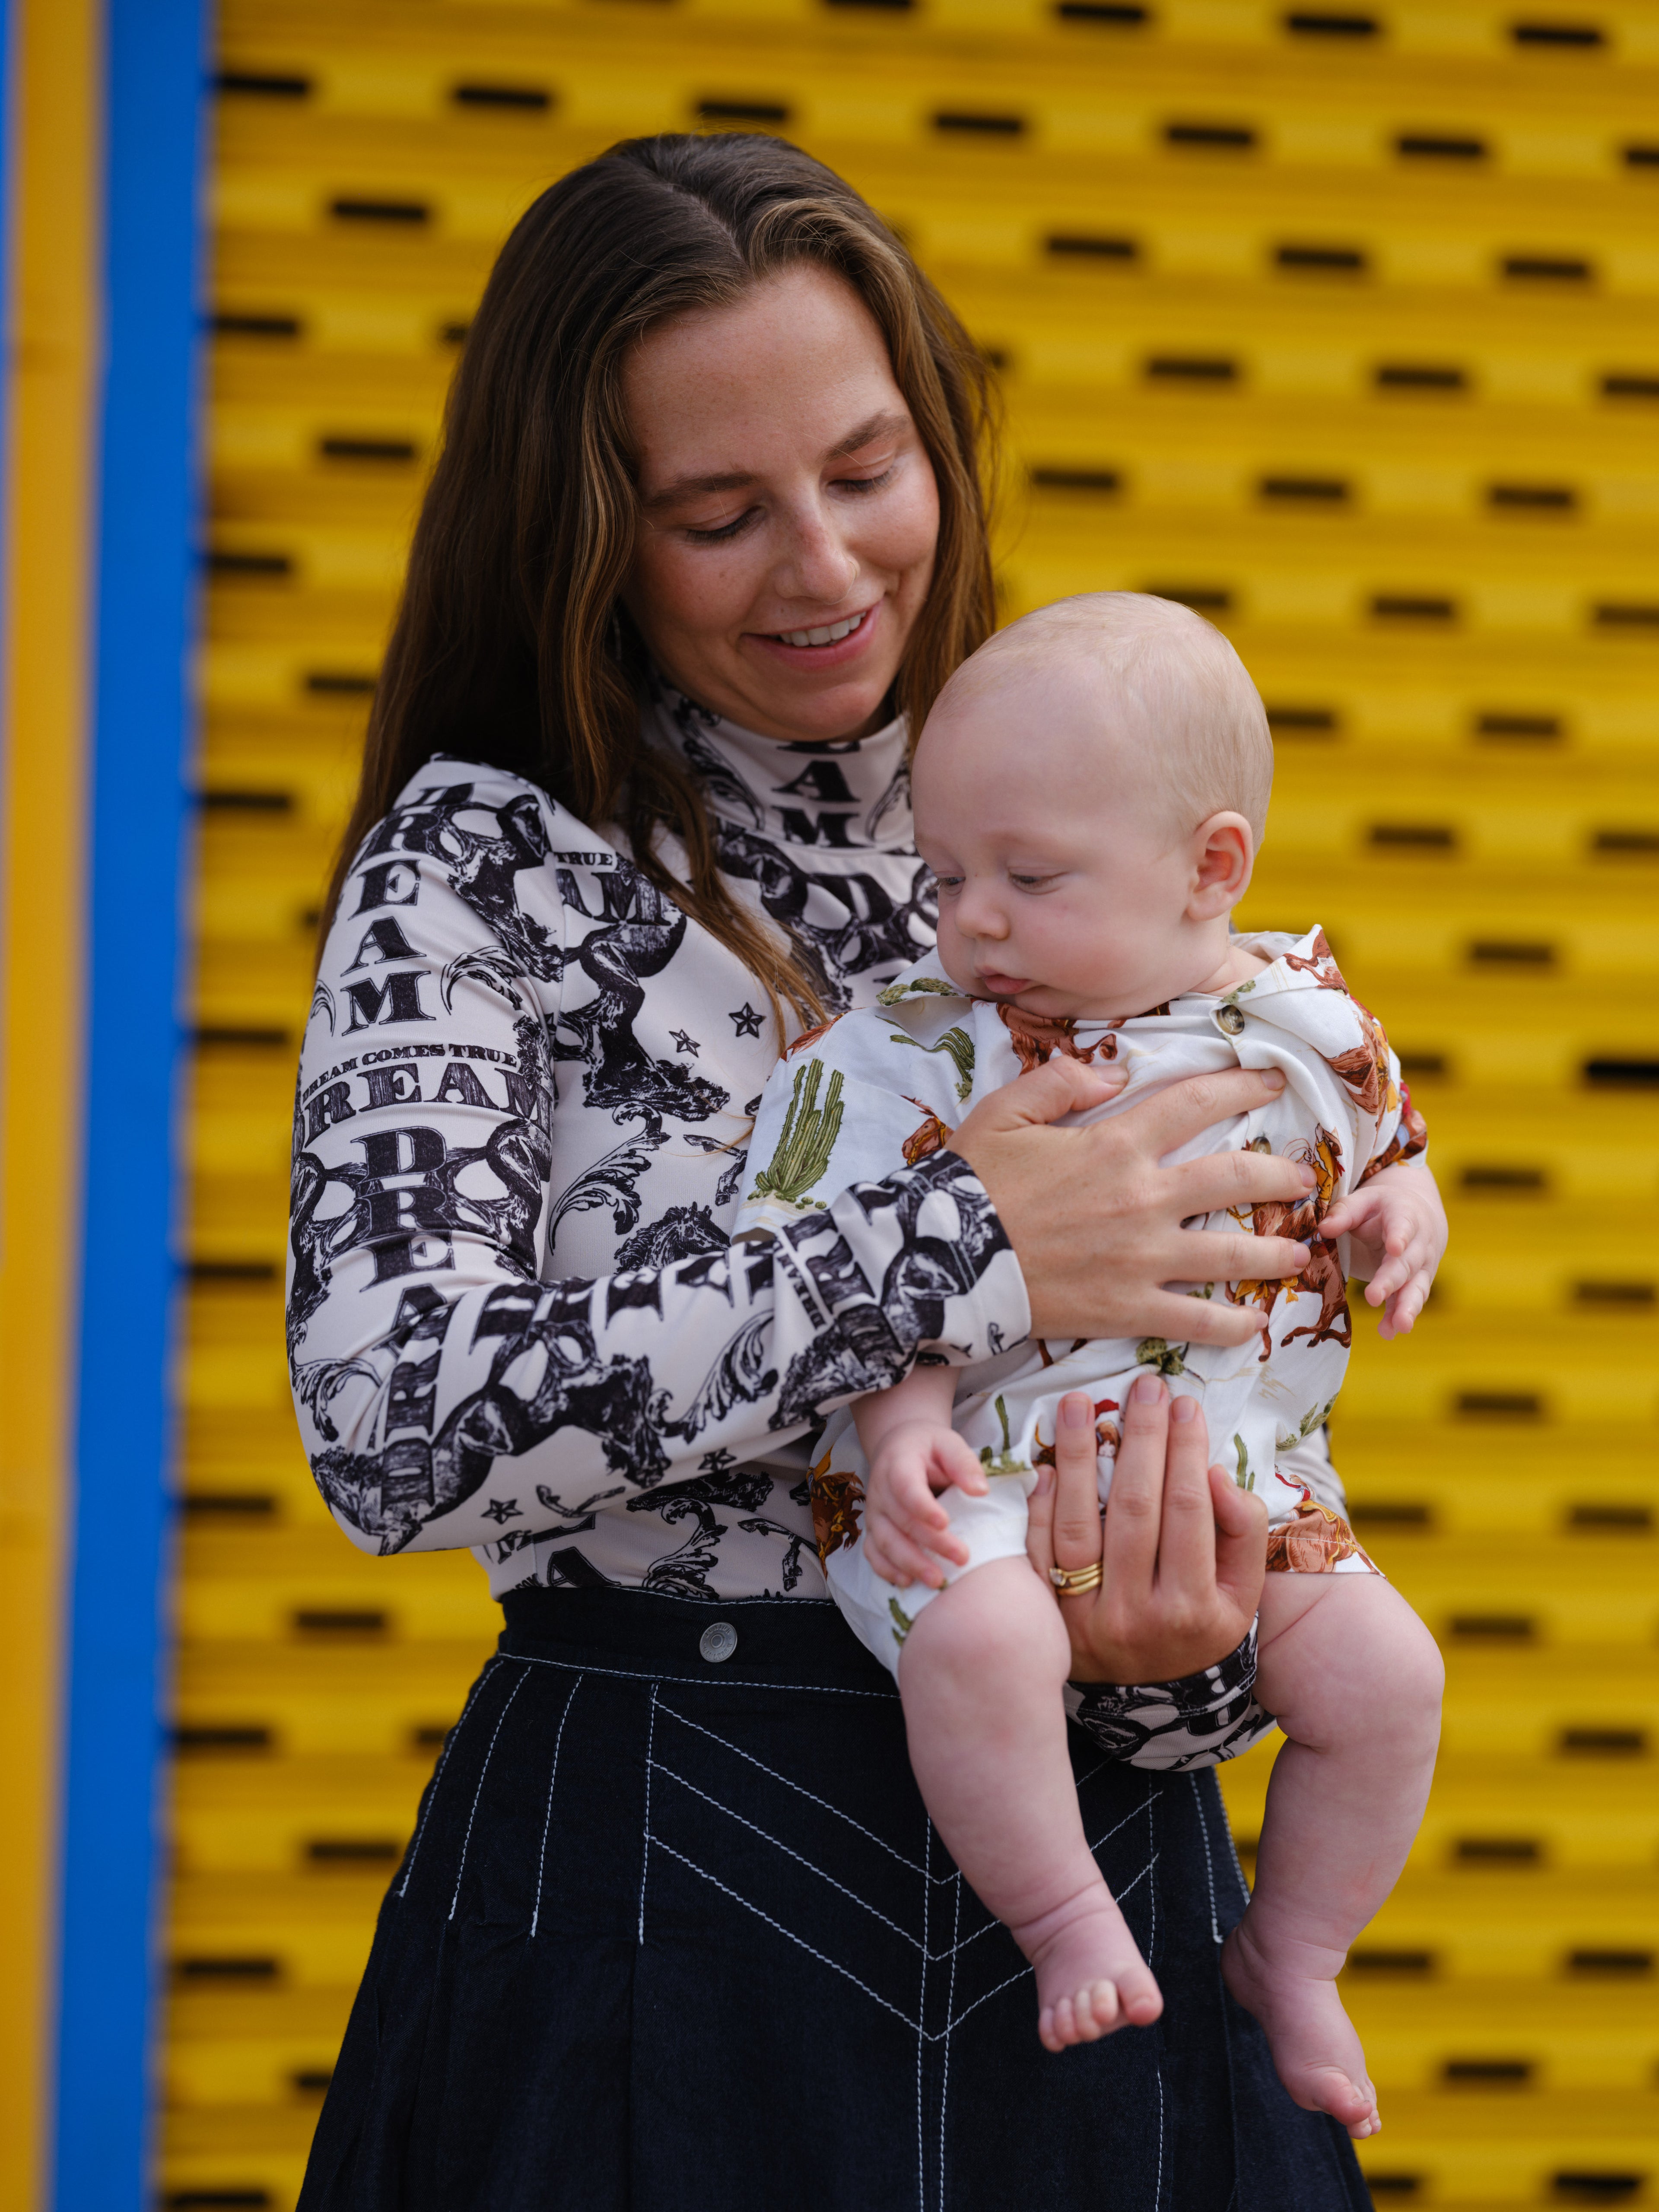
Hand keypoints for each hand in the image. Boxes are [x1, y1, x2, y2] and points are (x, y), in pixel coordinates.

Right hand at [862, 1421, 987, 1588]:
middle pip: (901, 1520)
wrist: (899, 1446)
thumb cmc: (930, 1447)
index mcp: (898, 1463)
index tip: (945, 1523)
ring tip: (937, 1581)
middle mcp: (880, 1489)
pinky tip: (907, 1583)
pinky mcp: (873, 1529)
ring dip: (910, 1563)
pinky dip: (886, 1570)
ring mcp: (874, 1512)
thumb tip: (981, 1491)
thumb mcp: (949, 1443)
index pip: (905, 1486)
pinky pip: (872, 1553)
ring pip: (885, 1542)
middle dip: (931, 1543)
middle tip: (962, 1558)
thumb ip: (964, 1463)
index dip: (922, 1506)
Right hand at [948, 1059, 1314, 1347]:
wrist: (942, 1262)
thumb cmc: (971, 1185)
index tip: (1274, 1081)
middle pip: (1237, 1179)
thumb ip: (1062, 1081)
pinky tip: (1254, 1326)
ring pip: (1233, 1255)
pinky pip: (1196, 1321)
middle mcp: (1143, 1198)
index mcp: (1116, 1144)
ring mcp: (1141, 1259)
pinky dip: (1232, 1327)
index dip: (1243, 1085)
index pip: (1197, 1103)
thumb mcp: (1005, 1111)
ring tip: (1302, 1253)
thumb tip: (1116, 1073)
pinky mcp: (1128, 1308)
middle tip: (1306, 1178)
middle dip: (1283, 1176)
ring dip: (1277, 1253)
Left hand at [1026, 1378, 1267, 1683]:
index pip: (1188, 1511)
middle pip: (1134, 1509)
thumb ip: (1242, 1532)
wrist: (1151, 1692)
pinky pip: (1040, 1552)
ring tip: (1078, 1402)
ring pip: (1079, 1524)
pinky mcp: (1049, 1616)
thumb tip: (1214, 1474)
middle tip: (1143, 1385)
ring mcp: (1086, 1619)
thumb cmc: (1202, 1622)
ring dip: (1076, 1456)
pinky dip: (1041, 1506)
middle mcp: (1138, 1616)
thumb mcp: (1242, 1592)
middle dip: (1140, 1438)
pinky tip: (1048, 1464)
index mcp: (1195, 1609)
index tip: (1185, 1403)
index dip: (1186, 1452)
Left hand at [1321, 1158, 1445, 1338]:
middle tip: (1373, 1297)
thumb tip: (1323, 1228)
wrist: (1420, 1219)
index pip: (1403, 1224)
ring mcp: (1421, 1267)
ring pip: (1416, 1287)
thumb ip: (1344, 1212)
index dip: (1399, 1236)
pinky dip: (1399, 1317)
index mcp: (1404, 1215)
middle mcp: (1419, 1244)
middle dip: (1391, 1281)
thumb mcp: (1364, 1202)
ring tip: (1399, 1326)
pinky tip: (1389, 1332)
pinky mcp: (1416, 1285)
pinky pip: (1409, 1301)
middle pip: (1406, 1264)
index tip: (1394, 1248)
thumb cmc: (1383, 1209)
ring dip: (1406, 1307)